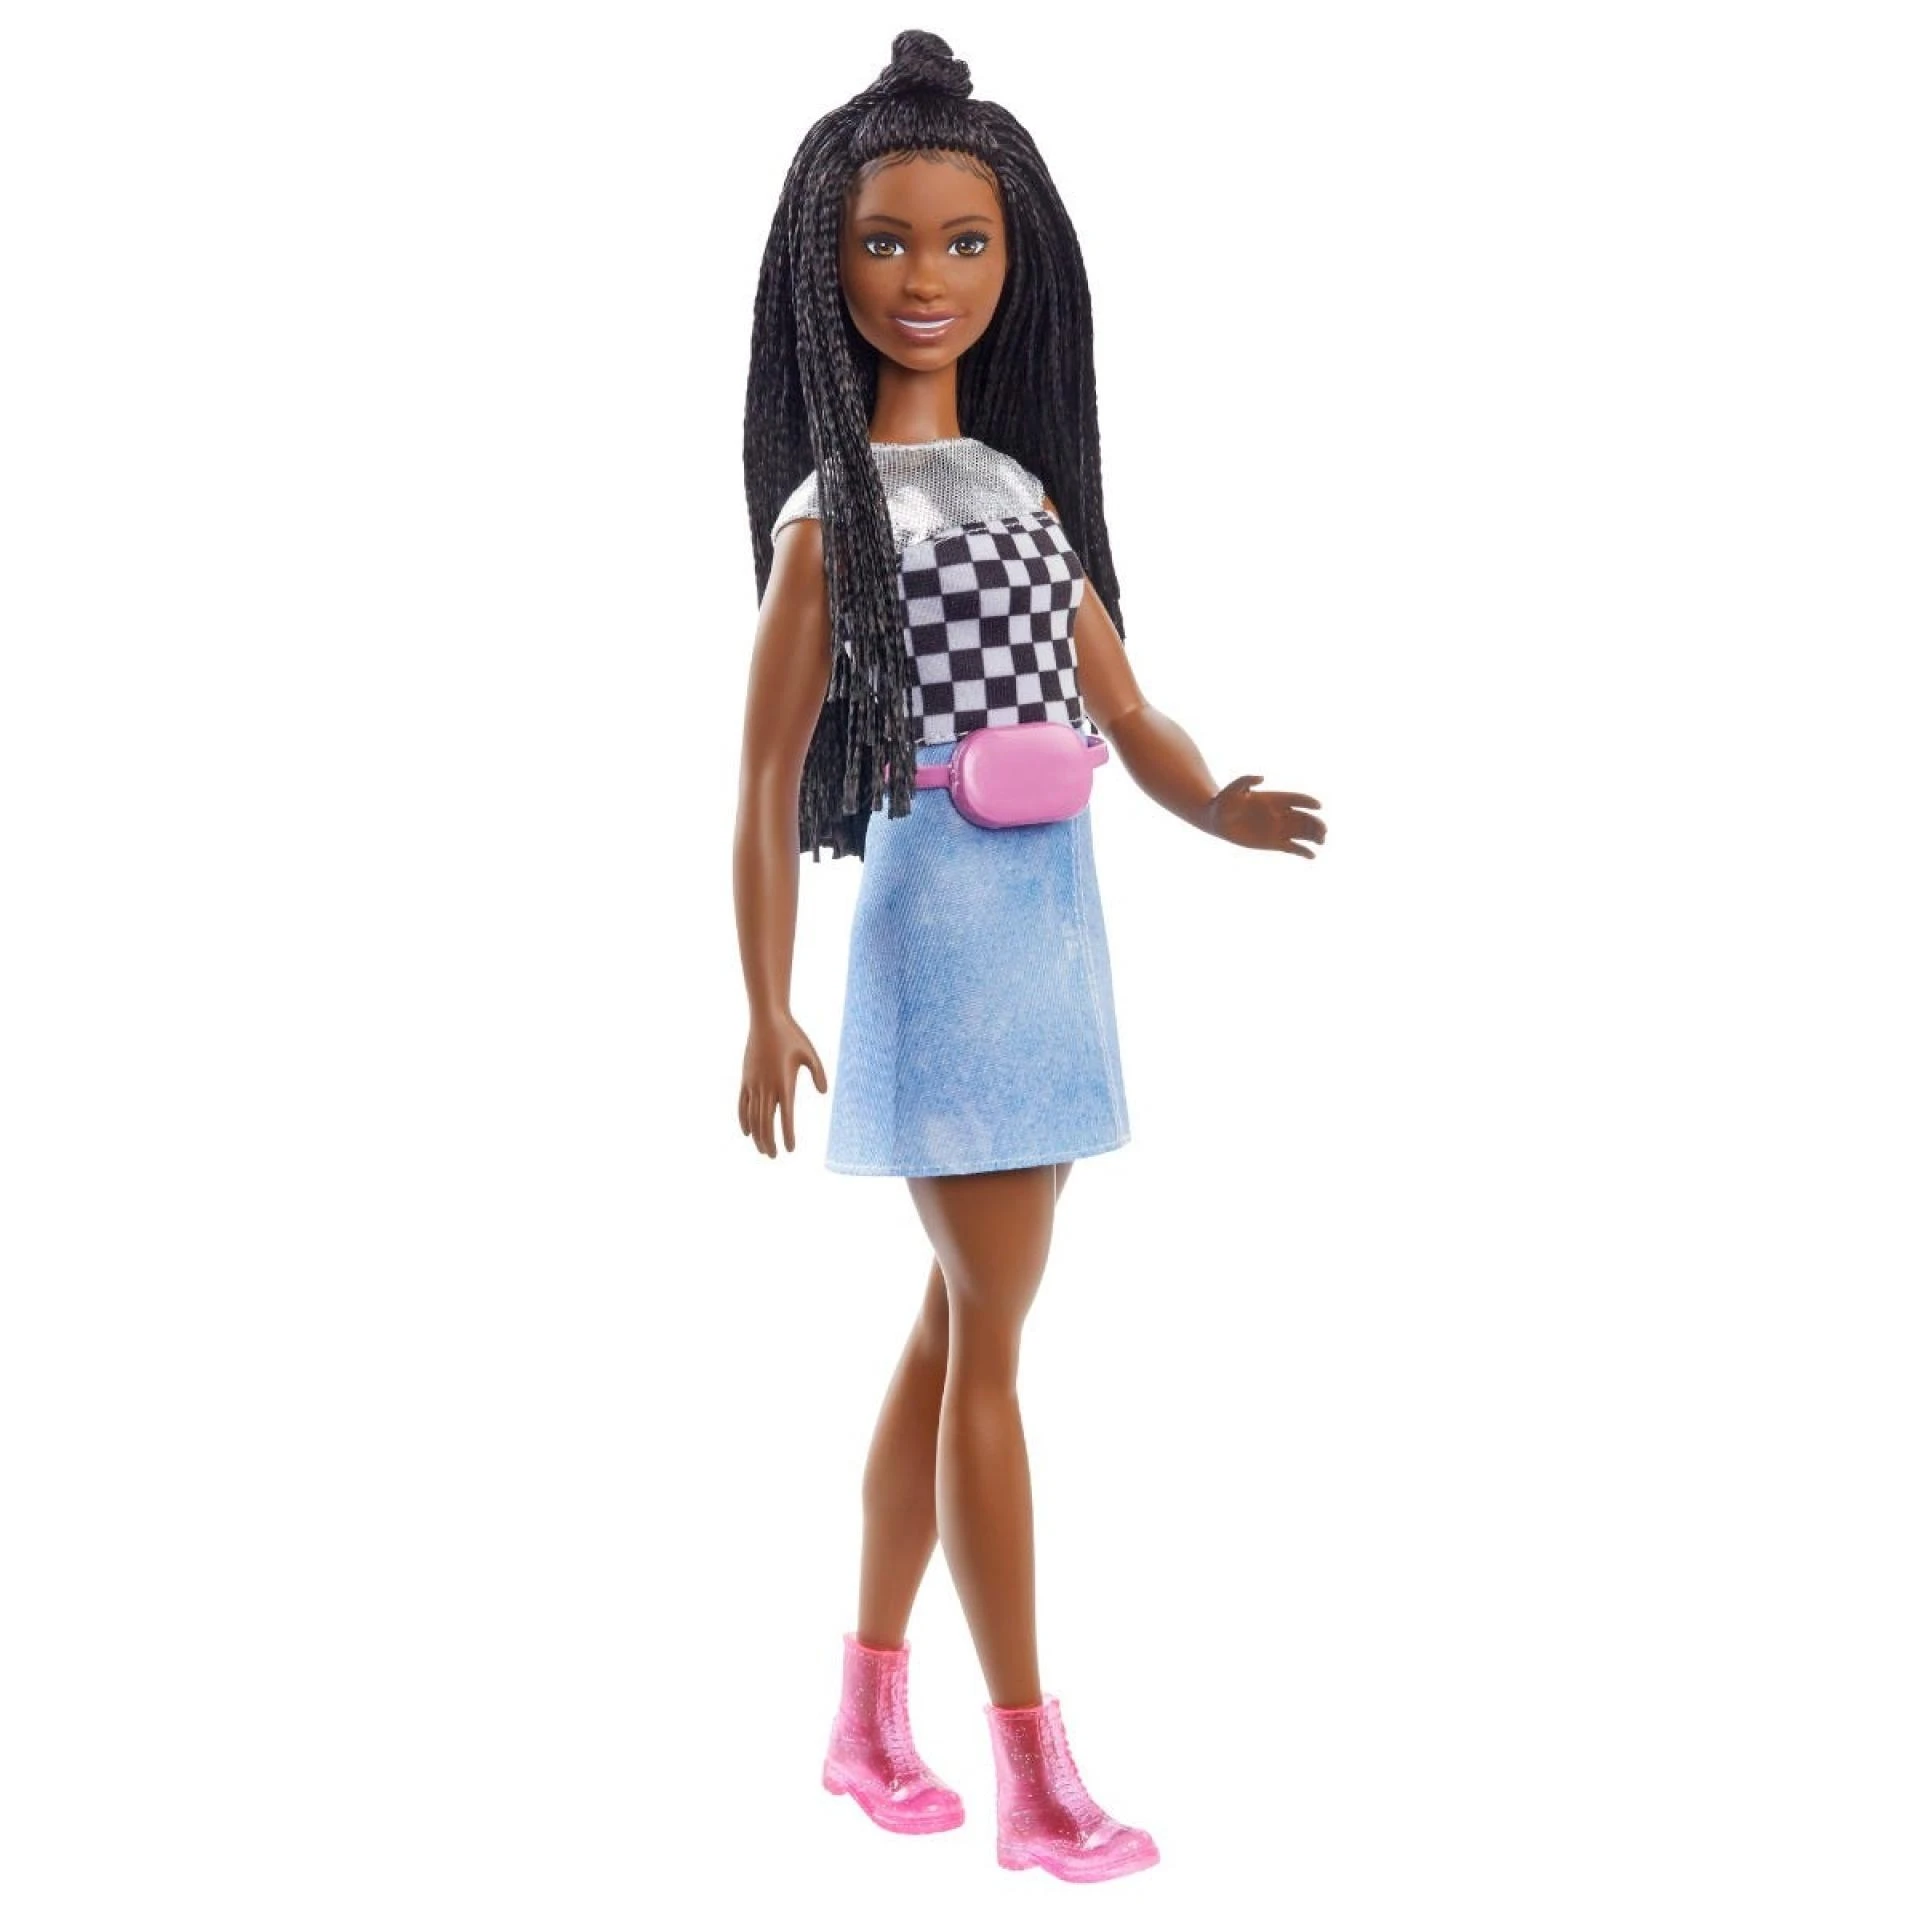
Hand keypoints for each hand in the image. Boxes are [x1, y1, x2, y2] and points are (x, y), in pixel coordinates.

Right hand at [738, 1011, 827, 1158]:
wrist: (766, 1020)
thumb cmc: (791, 1035)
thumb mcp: (810, 1053)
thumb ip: (818, 1073)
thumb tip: (823, 1092)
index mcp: (784, 1083)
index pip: (786, 1116)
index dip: (787, 1134)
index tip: (790, 1149)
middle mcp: (767, 1086)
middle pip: (766, 1122)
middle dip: (770, 1141)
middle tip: (775, 1156)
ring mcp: (753, 1084)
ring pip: (753, 1116)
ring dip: (758, 1135)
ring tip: (763, 1150)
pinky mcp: (745, 1079)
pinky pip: (742, 1104)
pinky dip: (744, 1120)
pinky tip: (748, 1132)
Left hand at [1200, 775, 1325, 855]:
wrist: (1217, 819)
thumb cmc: (1224, 801)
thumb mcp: (1233, 789)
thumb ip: (1246, 781)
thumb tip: (1261, 778)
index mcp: (1275, 799)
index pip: (1296, 799)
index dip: (1308, 802)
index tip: (1318, 806)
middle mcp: (1280, 814)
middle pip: (1304, 818)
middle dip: (1315, 823)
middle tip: (1323, 830)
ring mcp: (1278, 829)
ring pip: (1302, 833)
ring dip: (1314, 836)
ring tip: (1321, 841)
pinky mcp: (1274, 843)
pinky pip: (1293, 848)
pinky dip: (1303, 852)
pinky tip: (1312, 856)